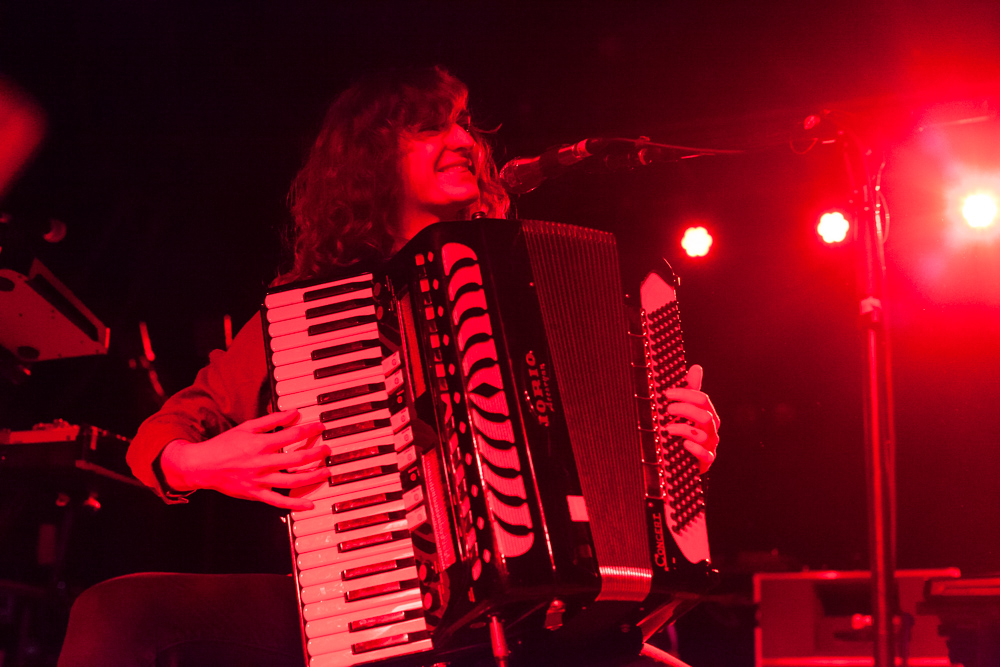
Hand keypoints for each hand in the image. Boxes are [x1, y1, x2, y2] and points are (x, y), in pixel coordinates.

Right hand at [159, 410, 328, 510]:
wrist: (202, 466)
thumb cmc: (224, 445)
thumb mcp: (247, 427)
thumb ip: (272, 420)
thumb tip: (294, 413)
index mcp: (261, 444)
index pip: (292, 435)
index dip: (309, 430)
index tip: (320, 427)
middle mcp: (263, 463)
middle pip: (298, 458)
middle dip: (317, 453)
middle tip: (327, 450)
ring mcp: (260, 480)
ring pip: (293, 480)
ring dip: (313, 476)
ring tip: (326, 471)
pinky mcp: (256, 494)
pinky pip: (279, 501)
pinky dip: (295, 504)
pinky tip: (309, 504)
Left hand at [662, 364, 720, 473]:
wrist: (687, 460)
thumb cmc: (687, 430)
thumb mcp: (688, 409)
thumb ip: (691, 390)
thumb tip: (697, 367)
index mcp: (708, 414)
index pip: (702, 399)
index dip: (685, 394)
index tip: (667, 393)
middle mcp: (712, 429)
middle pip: (705, 415)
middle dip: (685, 410)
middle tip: (667, 409)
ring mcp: (710, 445)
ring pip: (703, 435)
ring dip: (683, 429)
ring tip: (667, 428)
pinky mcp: (706, 461)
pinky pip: (706, 455)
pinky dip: (695, 449)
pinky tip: (683, 444)